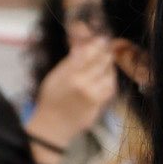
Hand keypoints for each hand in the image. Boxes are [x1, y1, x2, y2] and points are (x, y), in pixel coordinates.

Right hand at [29, 40, 115, 158]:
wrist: (53, 124)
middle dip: (106, 53)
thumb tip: (82, 46)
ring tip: (106, 64)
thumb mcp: (55, 76)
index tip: (102, 39)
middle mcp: (80, 82)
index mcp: (66, 73)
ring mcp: (91, 94)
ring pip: (109, 75)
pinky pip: (110, 88)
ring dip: (110, 67)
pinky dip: (110, 81)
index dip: (97, 44)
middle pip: (101, 61)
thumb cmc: (52, 99)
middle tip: (108, 47)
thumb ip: (71, 62)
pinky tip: (106, 79)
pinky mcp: (99, 104)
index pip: (87, 52)